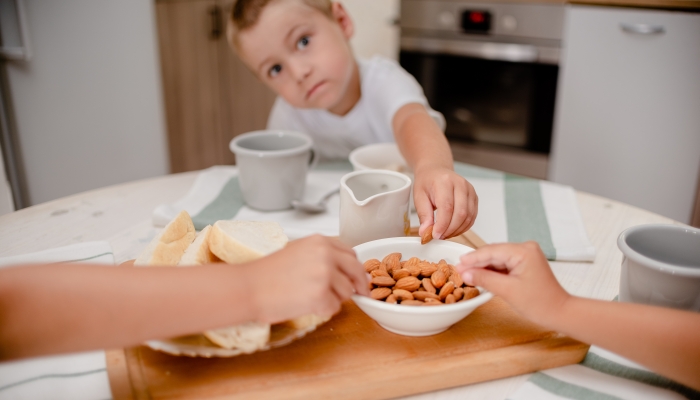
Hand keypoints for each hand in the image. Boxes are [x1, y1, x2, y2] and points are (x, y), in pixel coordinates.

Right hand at [244, 235, 368, 323]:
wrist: (249, 288)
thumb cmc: (266, 273)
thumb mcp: (297, 250)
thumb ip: (321, 255)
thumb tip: (343, 269)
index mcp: (320, 241)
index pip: (351, 252)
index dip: (355, 267)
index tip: (357, 276)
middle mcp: (326, 255)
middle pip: (356, 270)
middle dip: (359, 284)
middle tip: (361, 293)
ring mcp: (325, 275)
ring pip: (346, 292)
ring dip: (334, 299)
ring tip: (309, 297)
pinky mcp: (322, 296)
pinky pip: (335, 308)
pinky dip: (324, 310)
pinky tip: (306, 305)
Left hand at [413, 165, 477, 239]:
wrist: (436, 171)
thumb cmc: (427, 182)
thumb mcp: (419, 196)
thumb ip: (423, 215)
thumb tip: (425, 232)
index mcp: (445, 182)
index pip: (447, 207)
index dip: (442, 225)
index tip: (434, 235)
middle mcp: (461, 185)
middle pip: (460, 213)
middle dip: (449, 230)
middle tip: (439, 236)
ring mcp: (470, 191)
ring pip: (468, 217)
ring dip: (457, 230)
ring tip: (444, 234)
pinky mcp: (474, 198)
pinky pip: (472, 217)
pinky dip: (463, 227)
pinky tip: (453, 230)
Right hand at [454, 242, 569, 325]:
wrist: (559, 313)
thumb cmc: (540, 303)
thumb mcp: (507, 291)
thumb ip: (484, 279)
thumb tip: (465, 273)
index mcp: (524, 251)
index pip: (491, 251)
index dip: (472, 258)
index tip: (457, 264)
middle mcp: (525, 248)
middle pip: (493, 253)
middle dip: (476, 263)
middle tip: (458, 270)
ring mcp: (526, 255)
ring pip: (497, 258)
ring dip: (483, 267)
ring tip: (466, 274)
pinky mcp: (525, 263)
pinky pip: (503, 264)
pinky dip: (492, 271)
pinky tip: (480, 276)